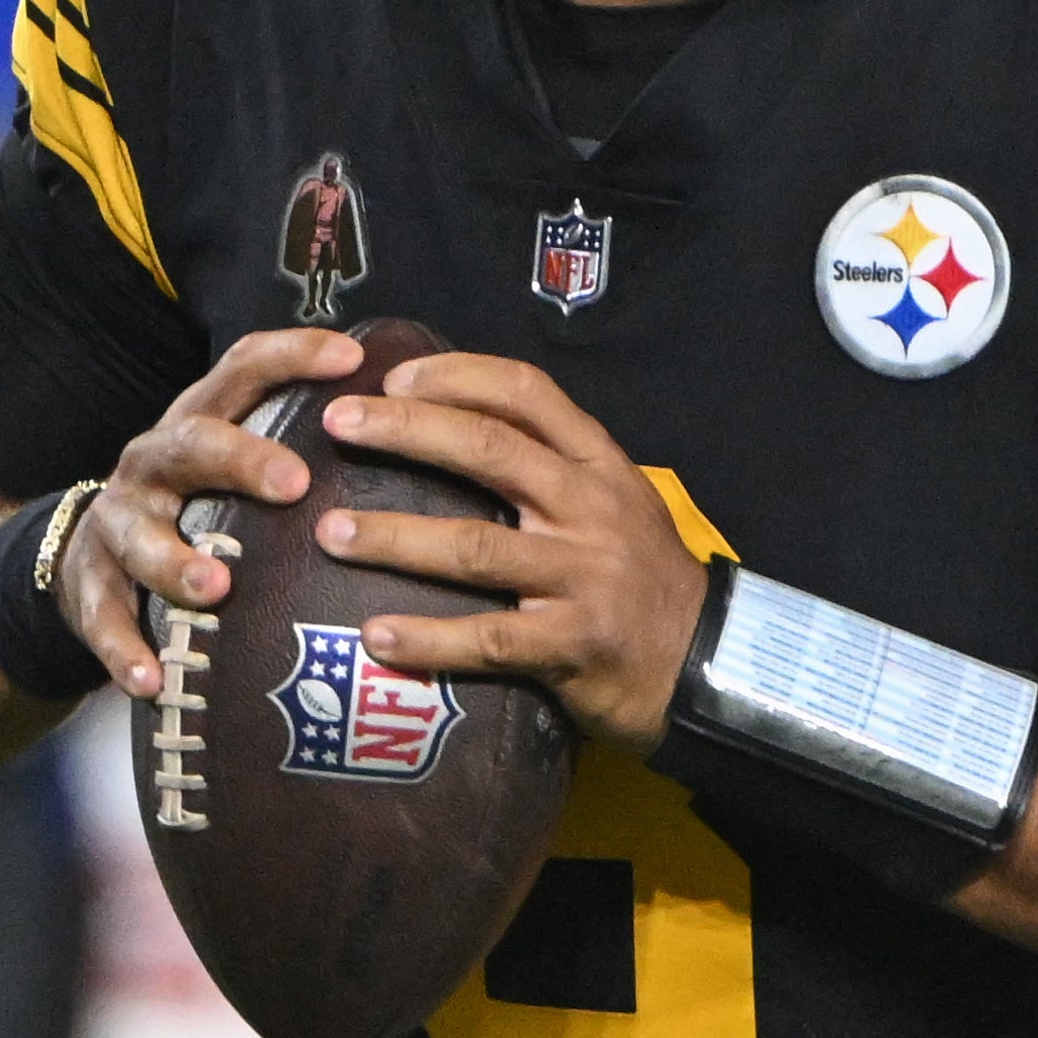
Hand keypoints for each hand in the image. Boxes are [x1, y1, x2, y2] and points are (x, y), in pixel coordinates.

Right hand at [54, 329, 365, 699]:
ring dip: (176, 561)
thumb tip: (421, 428)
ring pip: (139, 535)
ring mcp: (118, 524)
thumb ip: (301, 446)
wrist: (84, 554)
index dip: (293, 356)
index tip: (352, 358)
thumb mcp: (235, 463)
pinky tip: (152, 680)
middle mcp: (154, 462)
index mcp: (200, 422)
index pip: (243, 369)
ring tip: (216, 588)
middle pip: (190, 444)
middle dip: (241, 460)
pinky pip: (102, 619)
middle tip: (296, 485)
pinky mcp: (90, 586)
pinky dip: (125, 650)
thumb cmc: (196, 504)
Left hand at [315, 353, 706, 749]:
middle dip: (406, 431)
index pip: (527, 393)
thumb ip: (551, 467)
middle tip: (339, 423)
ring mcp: (583, 577)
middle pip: (490, 450)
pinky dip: (428, 639)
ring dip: (396, 537)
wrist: (705, 661)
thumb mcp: (616, 501)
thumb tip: (452, 427)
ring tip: (332, 534)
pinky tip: (377, 639)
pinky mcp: (573, 644)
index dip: (456, 377)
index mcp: (598, 464)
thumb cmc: (642, 576)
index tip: (392, 378)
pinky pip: (488, 639)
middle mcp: (590, 509)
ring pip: (476, 546)